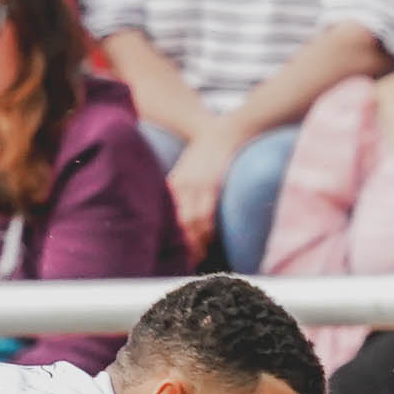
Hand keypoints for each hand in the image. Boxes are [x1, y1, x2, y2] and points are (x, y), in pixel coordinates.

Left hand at [165, 121, 242, 263]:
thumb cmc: (208, 152)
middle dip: (185, 244)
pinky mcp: (210, 186)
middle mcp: (181, 186)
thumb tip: (181, 213)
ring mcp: (195, 186)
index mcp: (174, 183)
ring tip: (200, 255)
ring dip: (197, 241)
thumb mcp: (187, 169)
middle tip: (189, 260)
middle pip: (179, 223)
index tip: (178, 252)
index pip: (170, 217)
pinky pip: (205, 214)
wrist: (223, 133)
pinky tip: (209, 238)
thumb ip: (182, 189)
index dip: (174, 238)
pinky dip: (207, 229)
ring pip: (191, 222)